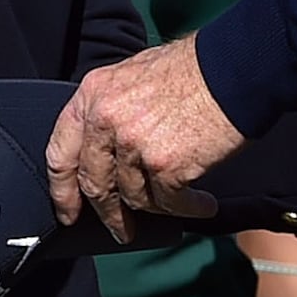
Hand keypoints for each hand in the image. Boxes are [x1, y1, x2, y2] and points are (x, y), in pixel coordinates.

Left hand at [45, 33, 242, 236]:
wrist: (235, 67)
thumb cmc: (194, 68)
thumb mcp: (134, 75)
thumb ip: (113, 109)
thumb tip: (108, 152)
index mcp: (93, 95)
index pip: (61, 152)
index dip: (62, 190)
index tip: (68, 212)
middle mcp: (106, 120)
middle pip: (94, 184)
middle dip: (108, 214)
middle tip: (121, 229)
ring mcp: (133, 145)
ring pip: (134, 196)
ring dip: (158, 209)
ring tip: (180, 205)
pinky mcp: (165, 166)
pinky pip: (169, 203)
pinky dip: (188, 209)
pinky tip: (202, 204)